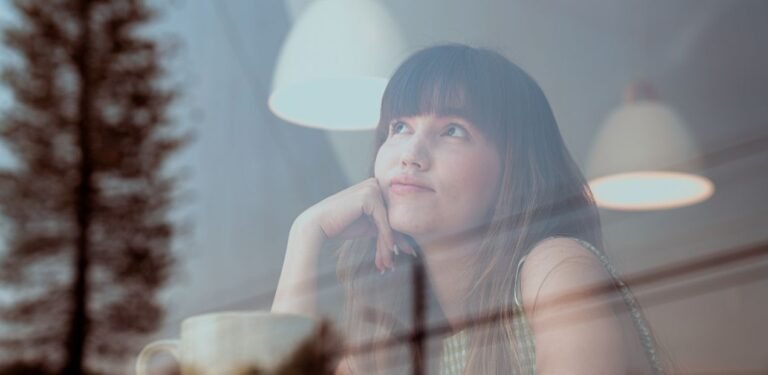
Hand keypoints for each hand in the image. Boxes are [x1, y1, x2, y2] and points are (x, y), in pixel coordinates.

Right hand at [298, 177, 416, 271]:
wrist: (317, 225)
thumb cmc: (340, 225)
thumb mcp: (367, 226)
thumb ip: (382, 226)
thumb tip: (404, 241)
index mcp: (374, 187)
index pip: (390, 214)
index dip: (398, 235)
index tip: (406, 253)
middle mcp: (374, 184)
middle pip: (392, 217)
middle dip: (396, 242)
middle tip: (403, 259)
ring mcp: (372, 188)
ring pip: (389, 221)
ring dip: (389, 245)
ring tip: (389, 264)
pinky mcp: (369, 197)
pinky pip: (383, 222)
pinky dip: (386, 239)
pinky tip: (389, 253)